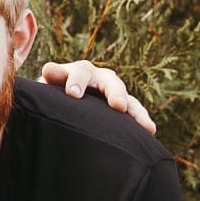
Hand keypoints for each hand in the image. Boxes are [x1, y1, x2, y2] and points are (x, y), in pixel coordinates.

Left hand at [39, 59, 155, 134]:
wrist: (64, 99)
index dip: (77, 82)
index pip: (82, 72)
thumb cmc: (55, 91)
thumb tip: (48, 69)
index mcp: (83, 71)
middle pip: (112, 84)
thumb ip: (54, 76)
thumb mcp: (52, 83)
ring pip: (128, 100)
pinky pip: (134, 113)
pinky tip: (150, 131)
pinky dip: (141, 121)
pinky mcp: (122, 108)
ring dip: (136, 112)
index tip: (72, 94)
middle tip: (118, 106)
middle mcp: (103, 79)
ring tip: (145, 125)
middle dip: (116, 94)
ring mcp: (114, 94)